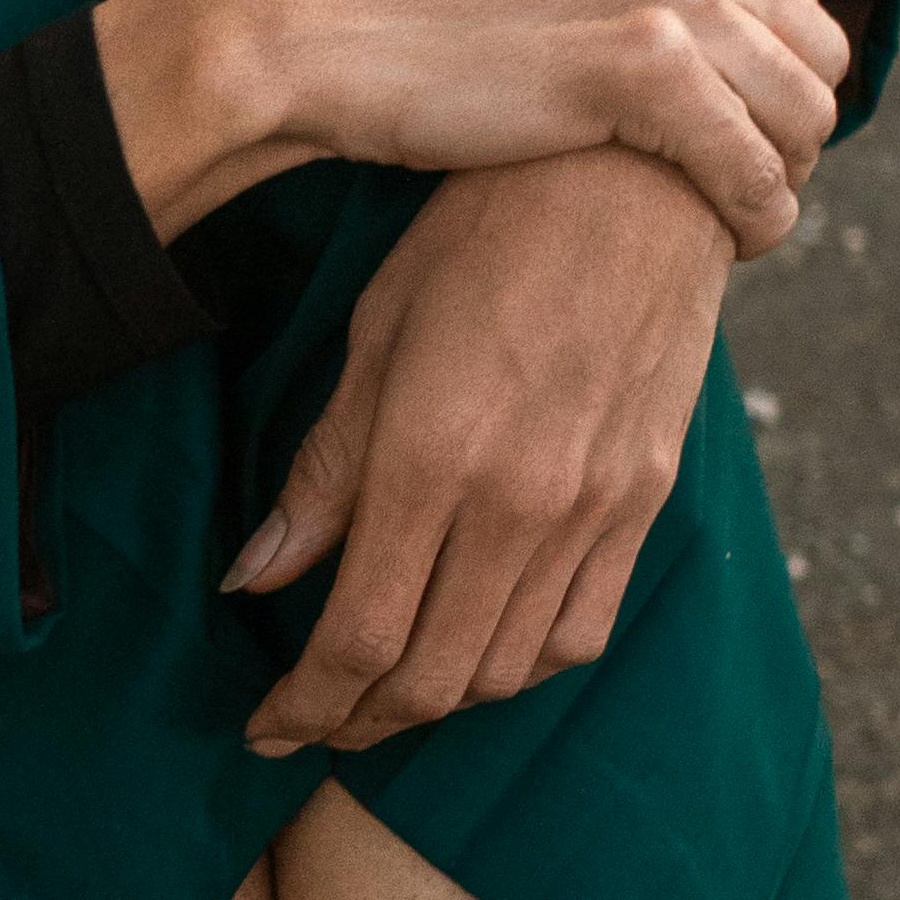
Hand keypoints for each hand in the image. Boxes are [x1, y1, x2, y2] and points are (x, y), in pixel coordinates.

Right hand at [96, 0, 843, 260]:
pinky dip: (759, 213)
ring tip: (740, 215)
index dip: (776, 56)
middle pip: (816, 43)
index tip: (736, 110)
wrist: (317, 24)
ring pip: (805, 108)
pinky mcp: (645, 66)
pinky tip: (734, 239)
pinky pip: (753, 161)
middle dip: (792, 121)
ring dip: (787, 176)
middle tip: (740, 178)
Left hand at [230, 151, 735, 758]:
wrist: (641, 174)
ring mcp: (592, 508)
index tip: (264, 725)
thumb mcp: (377, 334)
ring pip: (504, 670)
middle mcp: (517, 501)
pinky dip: (519, 667)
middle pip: (429, 677)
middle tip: (309, 723)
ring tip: (380, 696)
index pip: (357, 638)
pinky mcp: (645, 500)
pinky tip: (477, 653)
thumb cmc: (485, 230)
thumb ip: (324, 473)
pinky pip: (581, 631)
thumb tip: (254, 578)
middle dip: (355, 722)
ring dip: (433, 703)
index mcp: (431, 456)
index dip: (303, 704)